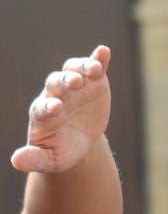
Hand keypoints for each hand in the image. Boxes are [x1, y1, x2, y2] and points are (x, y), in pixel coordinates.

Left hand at [11, 46, 110, 174]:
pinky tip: (104, 51)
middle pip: (56, 83)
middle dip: (65, 82)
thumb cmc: (59, 150)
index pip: (42, 107)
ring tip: (94, 69)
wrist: (77, 139)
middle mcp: (56, 94)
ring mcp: (74, 86)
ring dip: (82, 67)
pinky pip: (93, 67)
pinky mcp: (93, 83)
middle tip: (74, 83)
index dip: (48, 106)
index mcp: (43, 113)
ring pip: (73, 71)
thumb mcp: (48, 159)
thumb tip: (16, 161)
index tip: (56, 108)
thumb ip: (34, 159)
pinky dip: (98, 59)